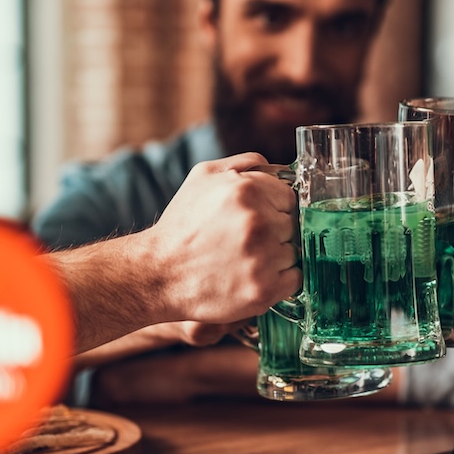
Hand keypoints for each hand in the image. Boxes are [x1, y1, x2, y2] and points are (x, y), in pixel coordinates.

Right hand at [143, 153, 300, 323]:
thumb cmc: (181, 226)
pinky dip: (280, 280)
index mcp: (247, 190)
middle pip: (292, 225)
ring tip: (243, 260)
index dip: (273, 209)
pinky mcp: (263, 289)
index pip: (289, 197)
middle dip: (274, 232)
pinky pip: (294, 280)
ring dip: (275, 257)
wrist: (159, 274)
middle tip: (244, 242)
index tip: (256, 220)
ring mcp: (262, 257)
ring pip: (293, 252)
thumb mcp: (203, 177)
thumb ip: (245, 164)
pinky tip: (253, 276)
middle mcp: (258, 222)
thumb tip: (281, 169)